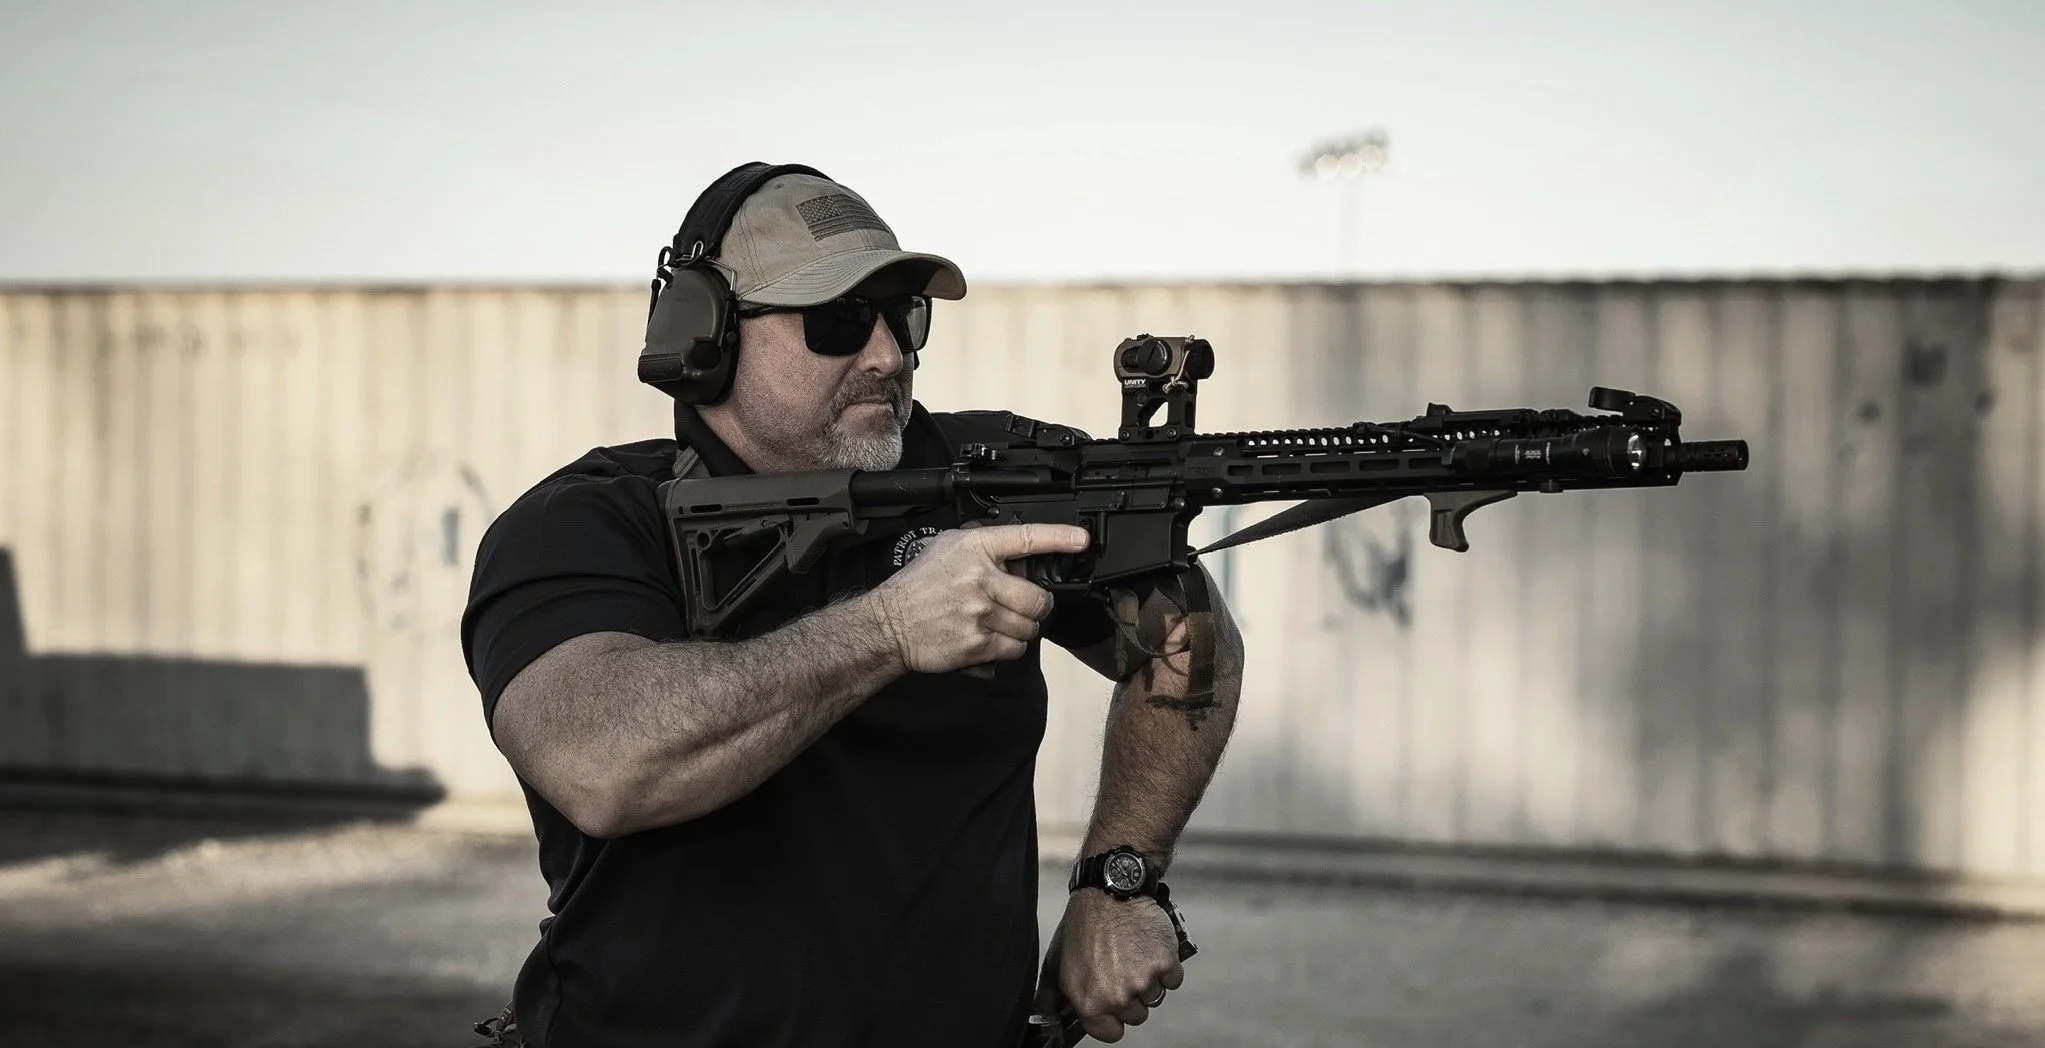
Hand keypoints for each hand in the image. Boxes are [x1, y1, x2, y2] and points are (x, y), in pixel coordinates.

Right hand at [866, 523, 1090, 674]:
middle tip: (1027, 606)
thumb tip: (1019, 555)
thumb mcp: (947, 548)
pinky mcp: (977, 643)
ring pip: (1029, 627)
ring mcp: (979, 613)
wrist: (890, 624)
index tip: (1081, 540)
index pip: (1025, 538)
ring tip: (1000, 624)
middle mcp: (980, 578)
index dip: (1058, 538)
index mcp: (974, 549)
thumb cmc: (919, 586)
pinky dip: (1009, 648)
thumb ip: (984, 547)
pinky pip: (1014, 649)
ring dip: (1022, 629)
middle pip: (1038, 598)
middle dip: (1038, 606)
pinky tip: (990, 640)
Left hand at [1035, 888, 1184, 1042]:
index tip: (1113, 1002)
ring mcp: (1143, 981)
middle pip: (1137, 1015)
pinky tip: (1150, 947)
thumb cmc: (1083, 925)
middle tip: (1122, 966)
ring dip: (1150, 979)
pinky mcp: (1165, 964)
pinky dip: (1167, 965)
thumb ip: (1051, 998)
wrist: (1109, 890)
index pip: (1111, 1033)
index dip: (1113, 1018)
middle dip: (1132, 994)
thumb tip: (1045, 1021)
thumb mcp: (1057, 964)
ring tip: (1134, 952)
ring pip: (1156, 997)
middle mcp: (1116, 997)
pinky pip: (1174, 979)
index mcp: (1088, 1001)